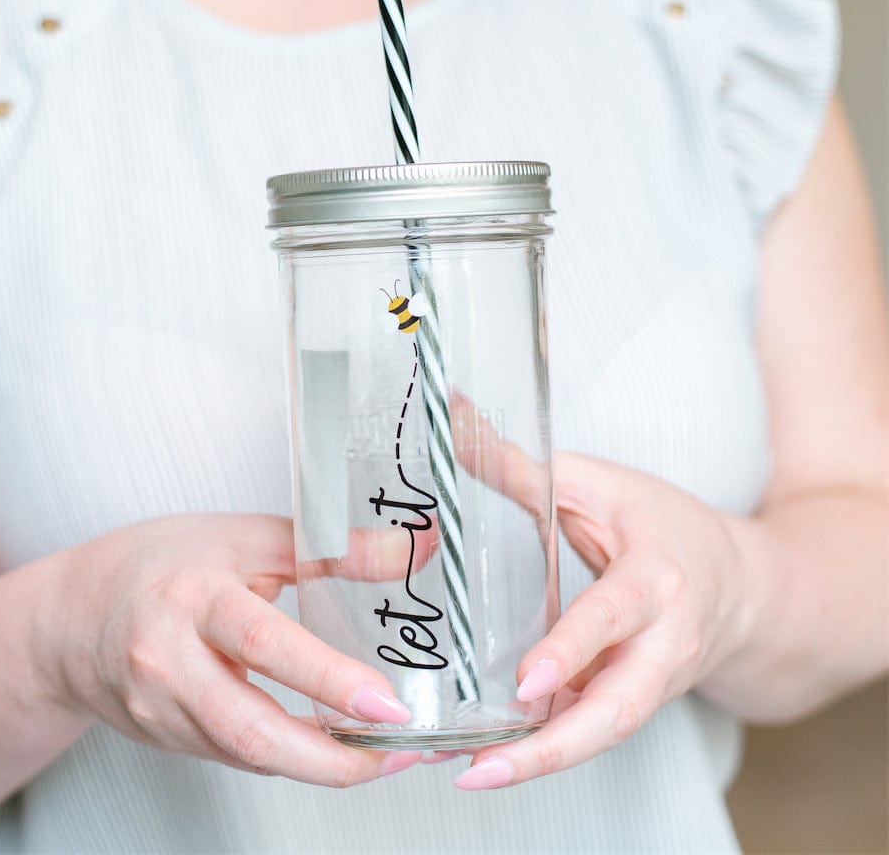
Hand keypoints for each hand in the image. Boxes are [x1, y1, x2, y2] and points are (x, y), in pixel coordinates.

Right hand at [37, 513, 425, 785]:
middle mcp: (169, 661)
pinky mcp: (169, 739)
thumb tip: (408, 549)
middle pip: (250, 728)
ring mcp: (163, 711)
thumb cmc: (161, 562)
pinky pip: (238, 755)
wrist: (72, 616)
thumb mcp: (244, 537)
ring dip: (321, 764)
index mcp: (192, 595)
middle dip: (332, 758)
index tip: (386, 701)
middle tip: (399, 751)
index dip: (327, 677)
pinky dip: (291, 756)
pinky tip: (332, 747)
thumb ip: (327, 547)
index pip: (262, 641)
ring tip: (384, 754)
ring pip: (248, 753)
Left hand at [448, 399, 750, 788]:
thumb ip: (526, 467)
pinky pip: (591, 732)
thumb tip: (454, 421)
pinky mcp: (634, 701)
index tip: (526, 681)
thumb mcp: (601, 485)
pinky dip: (545, 751)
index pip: (612, 617)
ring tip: (471, 774)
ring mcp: (652, 683)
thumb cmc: (666, 527)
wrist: (741, 587)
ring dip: (539, 763)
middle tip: (481, 767)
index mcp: (656, 581)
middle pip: (616, 712)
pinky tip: (492, 760)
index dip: (572, 649)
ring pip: (602, 734)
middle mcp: (663, 644)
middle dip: (552, 749)